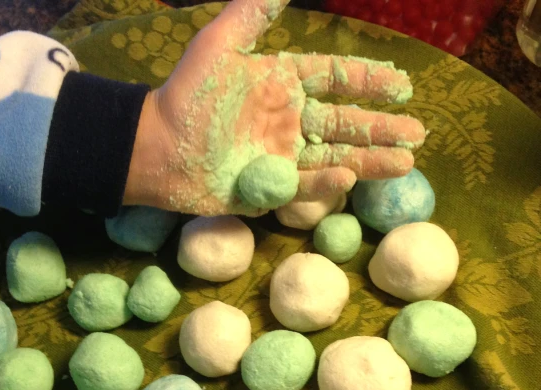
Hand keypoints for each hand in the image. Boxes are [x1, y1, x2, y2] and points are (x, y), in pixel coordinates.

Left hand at [124, 0, 425, 215]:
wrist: (157, 147)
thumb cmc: (187, 97)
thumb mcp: (219, 46)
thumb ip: (253, 13)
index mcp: (282, 84)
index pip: (335, 79)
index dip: (369, 81)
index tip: (401, 84)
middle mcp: (289, 121)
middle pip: (344, 123)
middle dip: (381, 127)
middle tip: (418, 131)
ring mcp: (282, 157)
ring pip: (334, 157)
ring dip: (370, 159)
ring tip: (406, 162)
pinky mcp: (269, 187)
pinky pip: (303, 185)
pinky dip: (326, 183)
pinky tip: (351, 176)